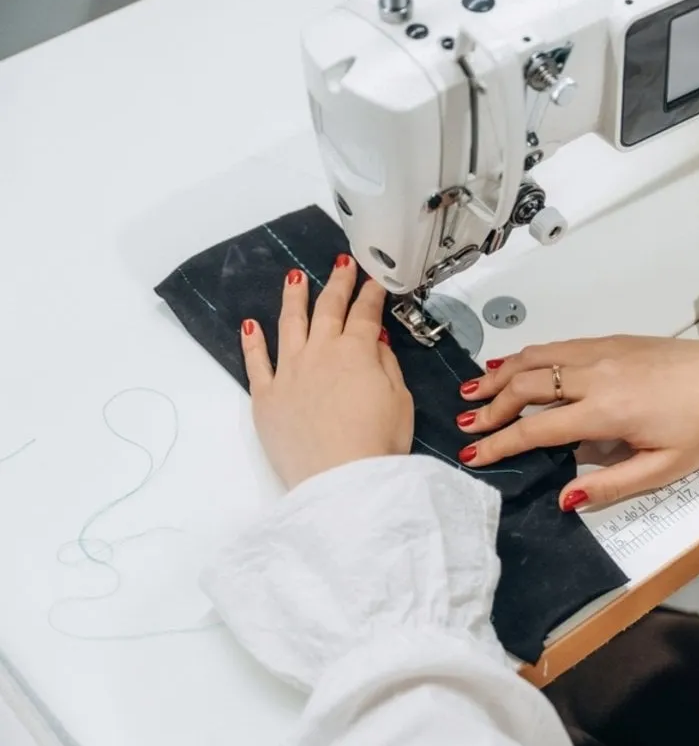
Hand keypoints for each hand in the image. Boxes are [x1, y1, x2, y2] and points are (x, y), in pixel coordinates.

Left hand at [240, 254, 413, 489]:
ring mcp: (289, 373)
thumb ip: (386, 364)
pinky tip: (250, 325)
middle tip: (342, 264)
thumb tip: (375, 340)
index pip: (365, 313)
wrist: (342, 481)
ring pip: (289, 324)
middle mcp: (319, 353)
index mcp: (356, 352)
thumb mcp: (400, 400)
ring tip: (294, 278)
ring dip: (294, 298)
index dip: (371, 293)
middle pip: (328, 310)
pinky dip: (252, 341)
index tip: (375, 279)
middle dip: (337, 284)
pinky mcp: (266, 397)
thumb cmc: (378, 443)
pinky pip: (256, 363)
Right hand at [457, 333, 698, 509]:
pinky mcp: (609, 341)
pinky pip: (556, 346)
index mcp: (606, 411)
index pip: (537, 429)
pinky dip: (526, 355)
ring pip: (535, 358)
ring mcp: (601, 352)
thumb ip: (610, 485)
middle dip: (489, 407)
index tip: (475, 455)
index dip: (500, 443)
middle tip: (466, 426)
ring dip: (499, 374)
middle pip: (525, 387)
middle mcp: (596, 375)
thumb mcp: (664, 468)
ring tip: (473, 390)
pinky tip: (512, 363)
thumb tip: (565, 497)